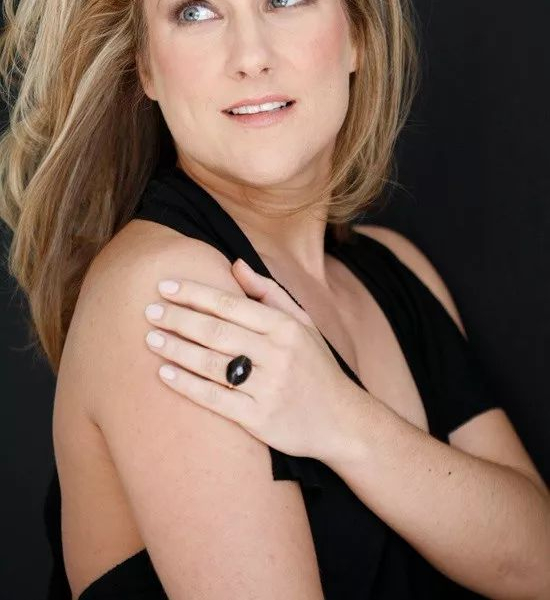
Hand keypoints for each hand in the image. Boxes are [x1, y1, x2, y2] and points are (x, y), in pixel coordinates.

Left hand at [143, 258, 357, 461]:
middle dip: (179, 319)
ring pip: (212, 364)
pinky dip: (187, 385)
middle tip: (149, 311)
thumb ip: (268, 293)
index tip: (165, 285)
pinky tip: (165, 373)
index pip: (230, 304)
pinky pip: (215, 399)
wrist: (342, 421)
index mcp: (285, 327)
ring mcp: (268, 388)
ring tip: (150, 339)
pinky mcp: (260, 420)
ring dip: (177, 349)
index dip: (194, 293)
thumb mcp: (302, 323)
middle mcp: (278, 355)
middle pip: (216, 332)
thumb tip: (236, 263)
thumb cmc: (315, 366)